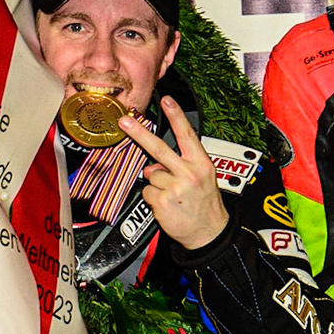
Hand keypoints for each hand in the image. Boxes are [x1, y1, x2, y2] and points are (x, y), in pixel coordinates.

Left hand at [119, 96, 230, 250]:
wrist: (209, 233)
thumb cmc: (205, 203)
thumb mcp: (203, 177)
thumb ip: (180, 165)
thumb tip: (153, 164)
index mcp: (201, 163)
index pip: (187, 135)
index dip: (176, 116)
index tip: (166, 100)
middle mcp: (189, 173)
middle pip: (159, 149)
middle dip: (139, 133)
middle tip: (124, 121)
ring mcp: (175, 188)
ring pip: (151, 175)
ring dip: (156, 184)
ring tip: (172, 195)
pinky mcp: (163, 202)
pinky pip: (147, 192)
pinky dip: (153, 198)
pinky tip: (167, 204)